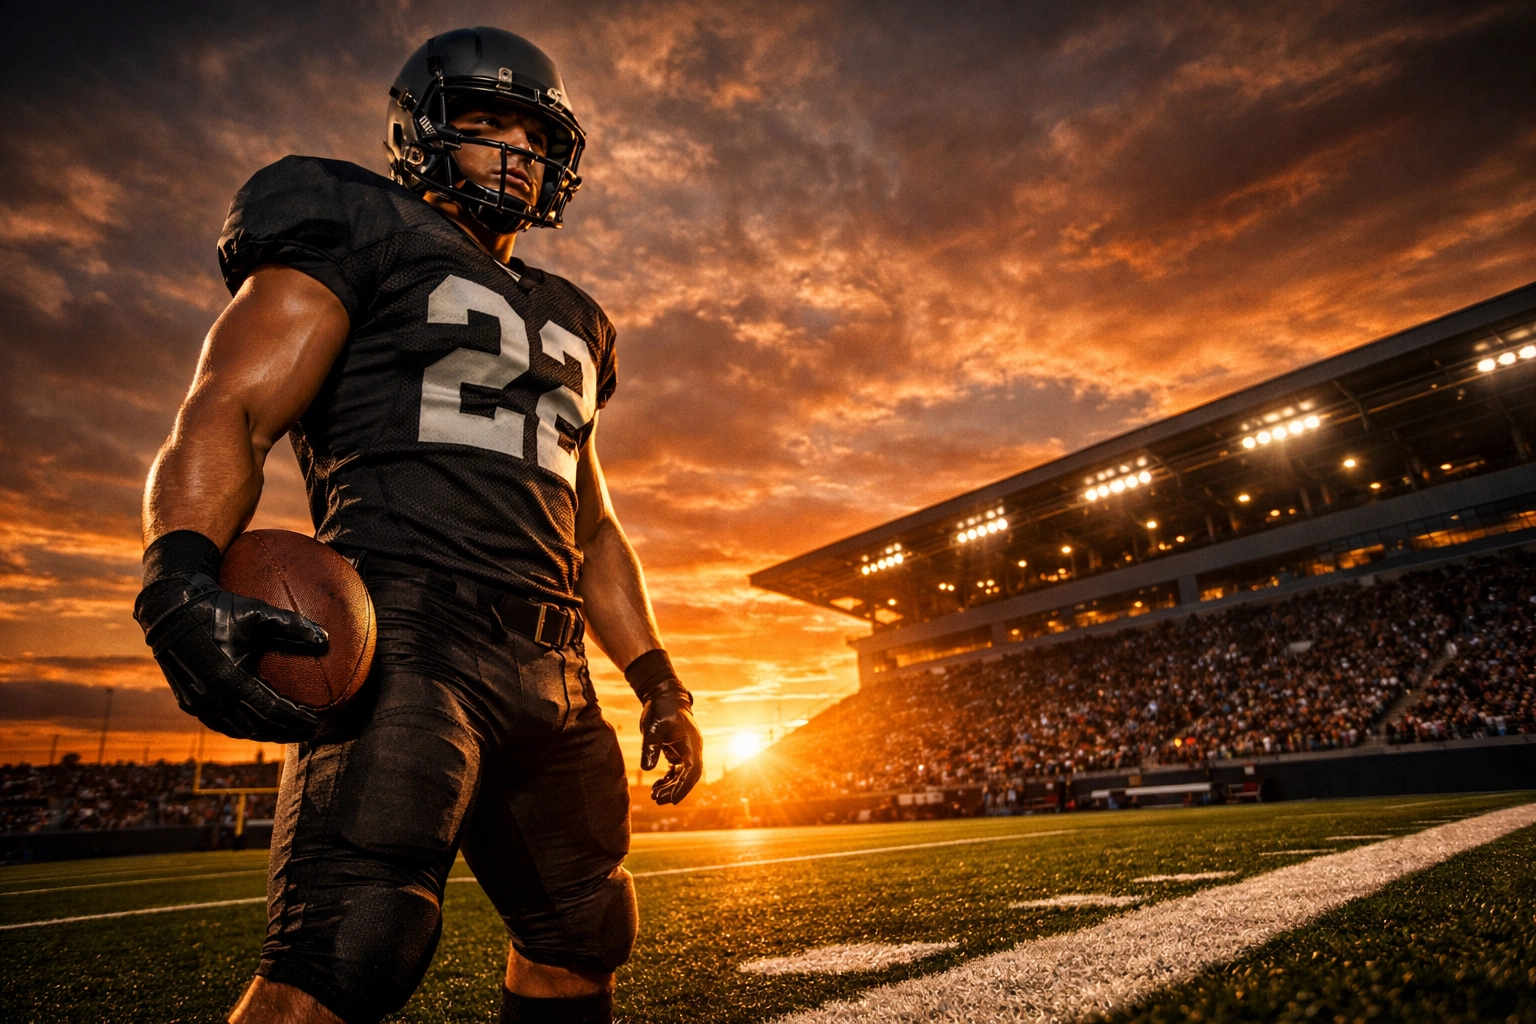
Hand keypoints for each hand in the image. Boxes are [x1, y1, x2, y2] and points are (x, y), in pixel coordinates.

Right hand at [134, 533, 327, 742]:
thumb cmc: (218, 608)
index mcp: (229, 678)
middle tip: (312, 732)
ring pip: (238, 729)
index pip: (271, 710)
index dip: (296, 719)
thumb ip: (293, 625)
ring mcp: (197, 703)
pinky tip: (261, 723)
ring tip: (290, 731)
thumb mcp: (258, 612)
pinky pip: (221, 723)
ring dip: (266, 733)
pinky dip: (244, 726)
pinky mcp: (189, 703)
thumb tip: (326, 638)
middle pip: (257, 726)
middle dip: (286, 732)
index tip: (318, 722)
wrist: (170, 610)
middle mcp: (212, 697)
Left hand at [625, 649, 703, 804]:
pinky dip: (668, 780)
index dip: (683, 786)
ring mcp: (686, 751)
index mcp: (692, 742)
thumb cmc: (661, 707)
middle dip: (675, 790)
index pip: (692, 770)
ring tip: (654, 796)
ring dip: (671, 787)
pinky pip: (676, 771)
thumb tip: (646, 768)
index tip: (672, 799)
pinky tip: (656, 787)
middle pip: (689, 776)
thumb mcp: (653, 725)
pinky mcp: (677, 751)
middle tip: (657, 799)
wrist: (663, 695)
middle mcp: (692, 749)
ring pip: (682, 775)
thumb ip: (651, 745)